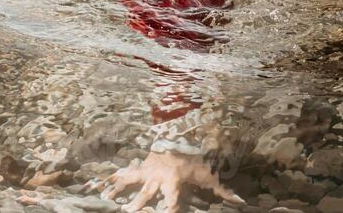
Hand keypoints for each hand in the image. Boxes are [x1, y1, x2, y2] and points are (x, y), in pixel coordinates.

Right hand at [99, 149, 244, 212]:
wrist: (182, 138)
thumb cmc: (197, 162)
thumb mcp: (211, 175)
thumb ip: (224, 190)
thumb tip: (243, 202)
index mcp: (173, 180)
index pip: (172, 197)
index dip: (171, 206)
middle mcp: (158, 176)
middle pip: (148, 192)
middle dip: (139, 201)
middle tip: (130, 211)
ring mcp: (147, 171)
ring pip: (132, 182)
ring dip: (120, 190)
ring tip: (110, 200)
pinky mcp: (141, 168)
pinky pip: (125, 174)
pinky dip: (112, 178)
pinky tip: (100, 186)